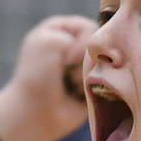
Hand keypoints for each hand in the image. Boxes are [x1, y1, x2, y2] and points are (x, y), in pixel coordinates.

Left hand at [0, 14, 96, 140]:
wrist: (34, 112)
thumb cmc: (37, 75)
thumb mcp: (50, 40)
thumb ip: (83, 34)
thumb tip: (104, 57)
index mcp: (60, 30)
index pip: (89, 28)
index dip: (81, 42)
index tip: (65, 56)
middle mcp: (73, 47)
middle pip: (100, 48)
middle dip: (84, 61)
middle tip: (66, 72)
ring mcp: (83, 69)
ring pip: (104, 66)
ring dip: (86, 77)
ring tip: (70, 86)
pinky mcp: (91, 88)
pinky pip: (106, 84)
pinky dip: (92, 90)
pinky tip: (77, 96)